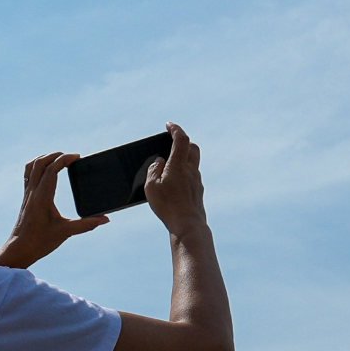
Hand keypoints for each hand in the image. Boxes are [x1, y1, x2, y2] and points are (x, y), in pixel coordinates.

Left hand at [0, 152, 111, 266]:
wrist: (20, 249)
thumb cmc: (40, 241)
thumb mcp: (66, 232)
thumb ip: (86, 225)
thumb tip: (105, 219)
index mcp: (42, 197)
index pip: (51, 170)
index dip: (64, 159)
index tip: (77, 157)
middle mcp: (32, 192)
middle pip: (40, 163)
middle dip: (56, 155)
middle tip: (71, 157)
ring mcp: (27, 194)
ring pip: (31, 167)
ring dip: (45, 158)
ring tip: (59, 158)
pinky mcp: (26, 198)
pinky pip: (28, 175)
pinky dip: (37, 167)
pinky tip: (47, 170)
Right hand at [140, 124, 209, 240]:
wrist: (188, 225)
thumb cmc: (168, 206)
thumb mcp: (152, 187)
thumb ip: (153, 170)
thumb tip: (159, 162)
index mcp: (179, 165)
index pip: (181, 139)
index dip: (175, 129)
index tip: (169, 125)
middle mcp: (191, 170)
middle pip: (192, 147)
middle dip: (183, 141)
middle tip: (172, 141)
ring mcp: (196, 181)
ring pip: (193, 162)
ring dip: (184, 158)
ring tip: (170, 164)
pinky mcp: (198, 192)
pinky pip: (192, 176)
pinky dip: (185, 172)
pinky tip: (175, 182)